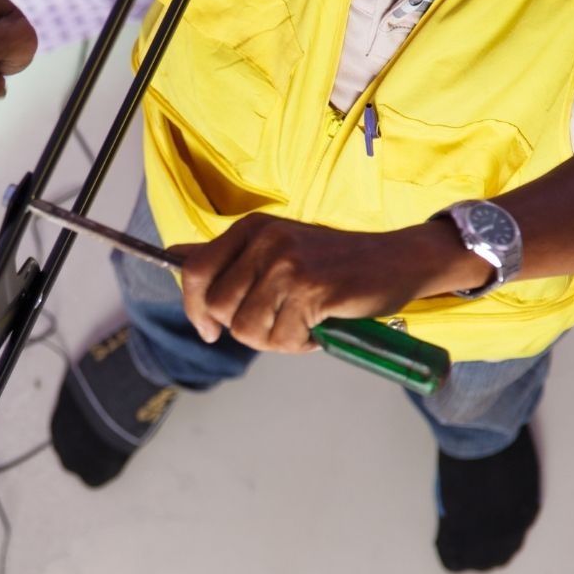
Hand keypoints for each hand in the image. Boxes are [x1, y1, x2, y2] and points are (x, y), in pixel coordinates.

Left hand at [171, 214, 481, 352]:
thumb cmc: (335, 262)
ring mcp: (288, 265)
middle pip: (218, 308)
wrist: (397, 260)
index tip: (209, 330)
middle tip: (276, 323)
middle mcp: (265, 241)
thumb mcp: (276, 246)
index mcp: (252, 228)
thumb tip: (175, 254)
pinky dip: (299, 344)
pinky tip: (318, 326)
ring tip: (300, 323)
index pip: (194, 271)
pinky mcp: (311, 291)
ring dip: (273, 339)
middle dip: (242, 329)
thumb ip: (229, 255)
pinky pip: (281, 340)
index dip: (194, 308)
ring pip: (247, 329)